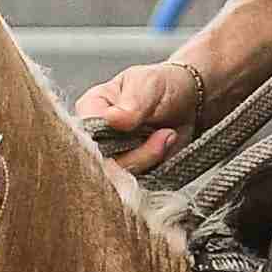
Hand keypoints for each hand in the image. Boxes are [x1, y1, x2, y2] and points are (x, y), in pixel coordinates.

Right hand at [76, 60, 212, 176]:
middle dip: (137, 153)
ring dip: (150, 159)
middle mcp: (94, 139)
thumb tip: (112, 118)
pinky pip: (135, 187)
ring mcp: (111, 160)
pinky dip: (155, 170)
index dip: (104, 139)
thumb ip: (132, 102)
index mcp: (89, 110)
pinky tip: (166, 150)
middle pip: (101, 163)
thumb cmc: (163, 87)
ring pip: (119, 178)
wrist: (188, 103)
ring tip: (168, 135)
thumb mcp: (149, 85)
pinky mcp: (129, 176)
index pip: (82, 135)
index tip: (133, 127)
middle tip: (164, 134)